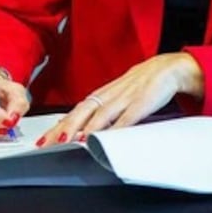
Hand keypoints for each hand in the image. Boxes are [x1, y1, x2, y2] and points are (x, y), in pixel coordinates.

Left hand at [35, 52, 204, 146]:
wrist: (167, 68)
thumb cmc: (140, 86)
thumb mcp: (117, 99)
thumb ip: (101, 114)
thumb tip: (82, 130)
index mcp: (101, 96)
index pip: (74, 112)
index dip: (58, 126)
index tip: (44, 140)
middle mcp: (108, 96)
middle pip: (81, 113)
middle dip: (63, 129)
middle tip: (49, 143)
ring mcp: (124, 98)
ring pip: (100, 115)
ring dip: (85, 129)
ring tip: (71, 142)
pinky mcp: (142, 102)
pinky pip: (127, 116)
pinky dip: (116, 127)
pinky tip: (108, 138)